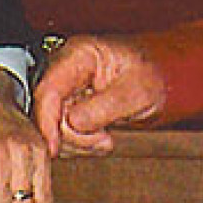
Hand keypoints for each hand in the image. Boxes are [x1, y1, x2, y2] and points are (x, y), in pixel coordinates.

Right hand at [32, 35, 166, 155]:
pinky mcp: (66, 108)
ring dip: (78, 142)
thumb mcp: (138, 91)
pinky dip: (79, 144)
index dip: (46, 121)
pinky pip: (61, 134)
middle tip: (103, 138)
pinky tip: (100, 138)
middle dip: (72, 135)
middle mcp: (64, 71)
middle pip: (46, 112)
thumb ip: (106, 106)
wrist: (156, 80)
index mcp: (79, 55)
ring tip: (105, 137)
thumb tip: (73, 123)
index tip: (54, 147)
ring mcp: (63, 90)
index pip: (48, 89)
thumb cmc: (148, 76)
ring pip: (51, 127)